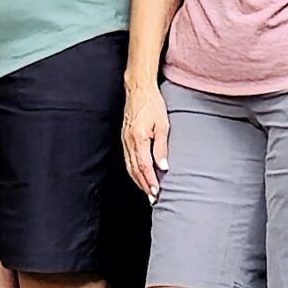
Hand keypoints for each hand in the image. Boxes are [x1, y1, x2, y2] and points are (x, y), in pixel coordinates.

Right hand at [122, 84, 170, 199]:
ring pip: (129, 166)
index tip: (156, 192)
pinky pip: (127, 159)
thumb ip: (161, 147)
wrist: (138, 89)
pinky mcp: (124, 138)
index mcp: (138, 139)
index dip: (150, 181)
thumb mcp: (162, 125)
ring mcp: (125, 140)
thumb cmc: (152, 104)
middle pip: (135, 170)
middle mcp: (129, 142)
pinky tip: (139, 175)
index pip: (144, 166)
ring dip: (138, 180)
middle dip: (144, 185)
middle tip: (152, 198)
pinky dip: (133, 171)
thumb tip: (163, 166)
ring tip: (147, 191)